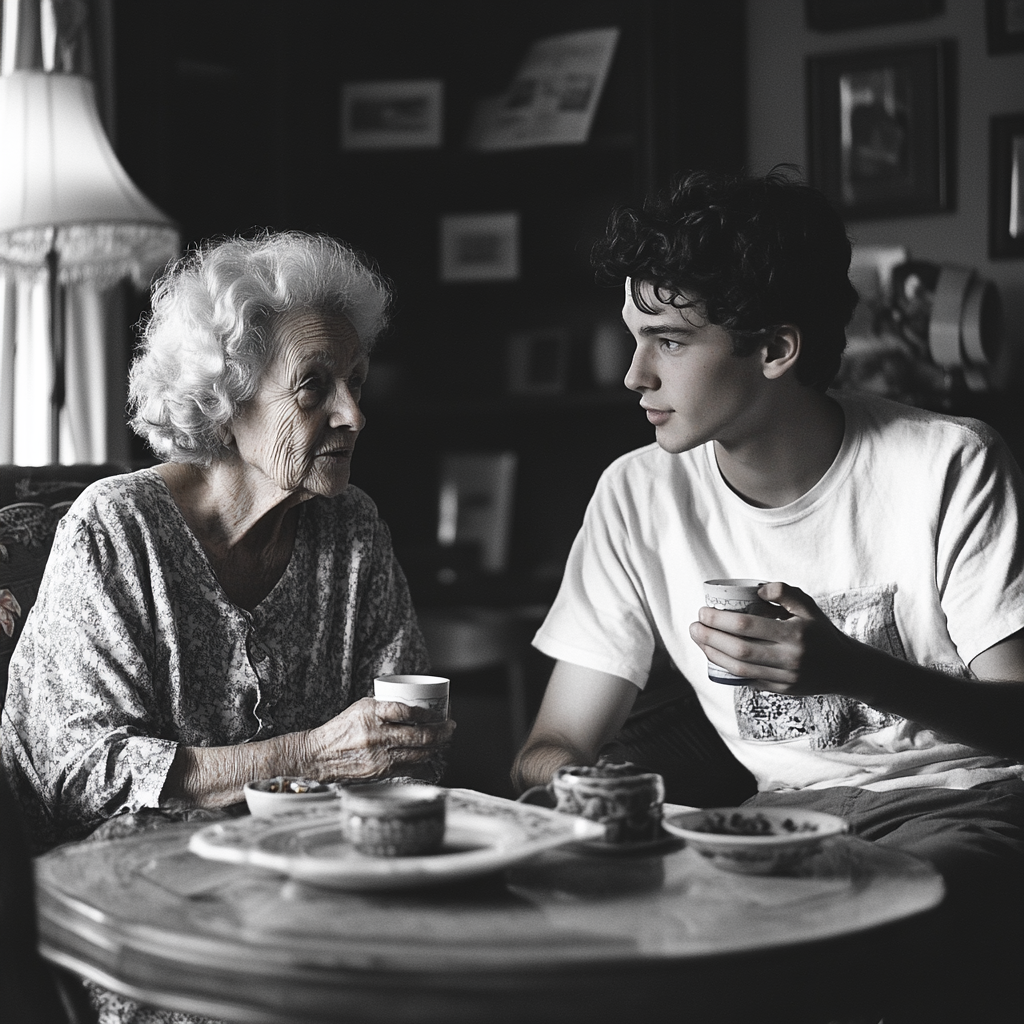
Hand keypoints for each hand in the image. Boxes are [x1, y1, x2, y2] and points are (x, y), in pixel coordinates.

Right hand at [304, 697, 455, 781]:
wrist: (320, 755)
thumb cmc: (343, 727)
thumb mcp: (363, 707)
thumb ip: (387, 707)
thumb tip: (417, 706)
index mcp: (372, 714)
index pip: (406, 712)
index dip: (427, 713)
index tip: (438, 712)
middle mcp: (377, 736)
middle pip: (420, 736)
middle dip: (442, 732)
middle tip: (451, 726)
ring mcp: (380, 757)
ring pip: (419, 753)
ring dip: (437, 746)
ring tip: (444, 739)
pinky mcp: (381, 772)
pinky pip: (410, 766)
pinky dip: (424, 759)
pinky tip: (430, 753)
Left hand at [688, 582, 860, 696]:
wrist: (845, 668)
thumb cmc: (821, 632)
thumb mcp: (809, 606)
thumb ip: (785, 592)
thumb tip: (756, 588)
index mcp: (795, 633)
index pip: (747, 626)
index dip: (720, 619)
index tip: (703, 611)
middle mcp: (790, 658)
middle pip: (739, 649)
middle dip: (710, 638)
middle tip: (694, 626)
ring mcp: (785, 678)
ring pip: (740, 669)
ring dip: (713, 655)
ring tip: (699, 640)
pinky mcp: (781, 691)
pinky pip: (748, 681)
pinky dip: (728, 670)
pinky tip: (715, 657)